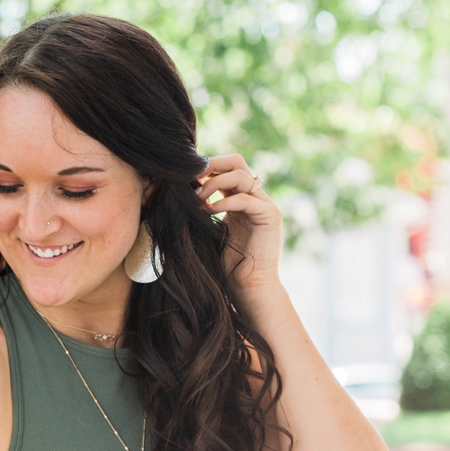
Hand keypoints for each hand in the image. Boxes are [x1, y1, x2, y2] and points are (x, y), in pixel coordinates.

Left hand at [197, 152, 281, 297]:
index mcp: (241, 199)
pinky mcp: (271, 216)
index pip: (226, 168)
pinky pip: (245, 198)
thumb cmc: (227, 266)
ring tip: (197, 200)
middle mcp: (256, 198)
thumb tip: (178, 189)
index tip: (185, 177)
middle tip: (191, 177)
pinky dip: (223, 202)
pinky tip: (208, 212)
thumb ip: (203, 208)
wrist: (249, 289)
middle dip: (211, 165)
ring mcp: (266, 205)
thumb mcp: (209, 230)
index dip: (206, 167)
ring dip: (214, 184)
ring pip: (240, 175)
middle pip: (236, 162)